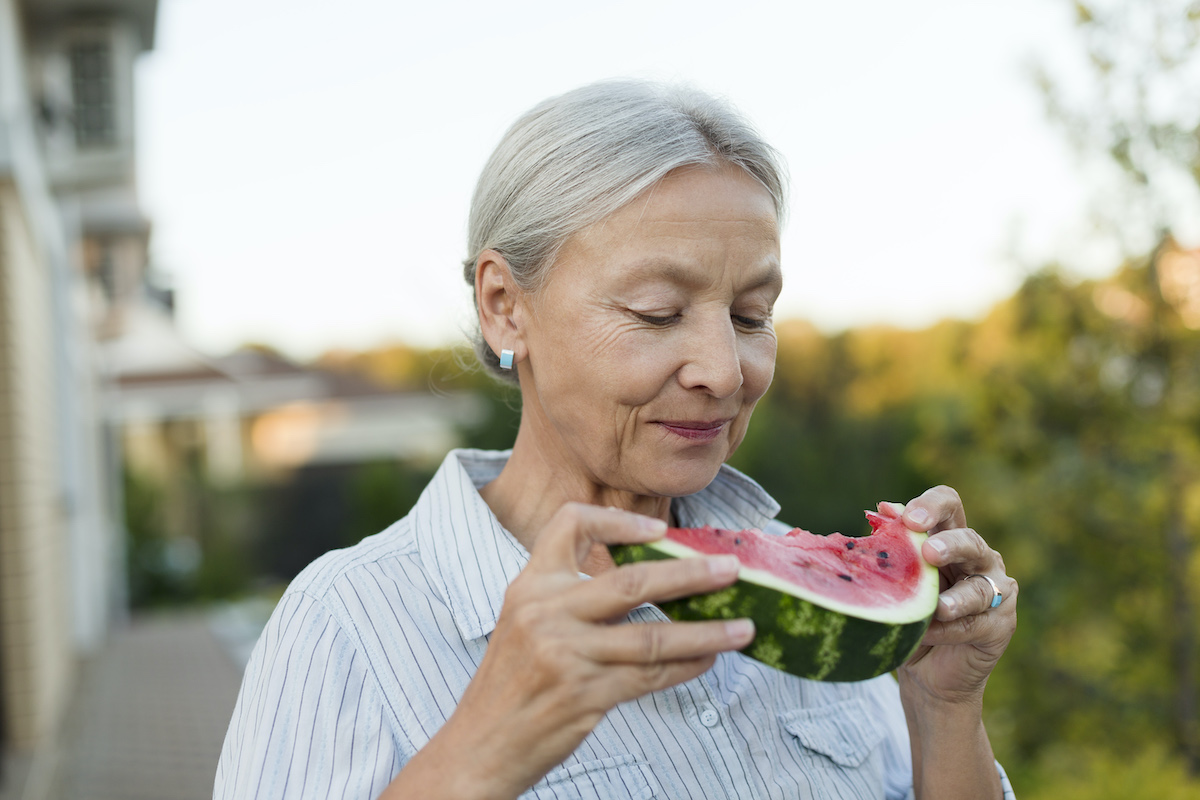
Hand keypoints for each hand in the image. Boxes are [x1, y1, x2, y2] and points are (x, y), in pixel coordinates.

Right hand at [424, 503, 753, 798]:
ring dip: (705, 632)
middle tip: (731, 570)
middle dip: (689, 575)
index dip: (617, 520)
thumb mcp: (525, 623)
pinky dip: (686, 666)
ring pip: (652, 636)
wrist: (478, 746)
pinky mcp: (583, 695)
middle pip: (630, 581)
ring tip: (743, 627)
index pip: (568, 525)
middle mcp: (545, 612)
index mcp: (529, 585)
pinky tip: (709, 659)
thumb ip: (570, 598)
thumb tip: (648, 580)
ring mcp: (565, 654)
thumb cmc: (511, 684)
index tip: (659, 530)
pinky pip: (649, 676)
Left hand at [898, 486, 1017, 707]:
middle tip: (928, 551)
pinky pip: (974, 625)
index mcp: (951, 537)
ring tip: (939, 607)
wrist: (926, 672)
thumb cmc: (910, 616)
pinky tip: (929, 634)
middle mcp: (979, 558)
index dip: (932, 505)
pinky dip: (949, 631)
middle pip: (970, 541)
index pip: (950, 505)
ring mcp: (995, 591)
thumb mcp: (898, 581)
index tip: (907, 518)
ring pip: (980, 587)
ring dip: (958, 597)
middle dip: (950, 545)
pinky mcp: (1001, 625)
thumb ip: (895, 546)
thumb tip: (882, 508)